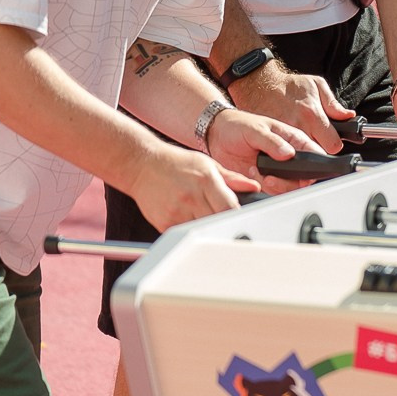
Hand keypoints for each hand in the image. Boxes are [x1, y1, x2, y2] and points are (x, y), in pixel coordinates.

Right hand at [127, 143, 257, 232]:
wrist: (142, 164)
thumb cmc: (175, 162)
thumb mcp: (207, 164)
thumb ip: (232, 178)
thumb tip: (253, 186)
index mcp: (206, 180)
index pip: (229, 207)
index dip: (238, 215)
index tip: (240, 217)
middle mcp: (191, 197)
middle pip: (217, 221)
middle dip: (223, 222)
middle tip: (225, 219)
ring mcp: (177, 212)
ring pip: (201, 230)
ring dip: (207, 227)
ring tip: (203, 214)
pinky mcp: (164, 223)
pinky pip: (184, 233)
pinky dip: (190, 229)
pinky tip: (188, 217)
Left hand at [203, 108, 320, 194]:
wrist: (216, 135)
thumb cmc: (238, 126)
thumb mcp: (256, 129)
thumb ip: (273, 142)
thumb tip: (289, 154)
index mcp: (293, 140)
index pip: (313, 153)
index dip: (314, 164)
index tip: (301, 171)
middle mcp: (288, 157)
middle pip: (303, 177)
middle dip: (288, 181)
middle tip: (270, 177)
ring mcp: (277, 170)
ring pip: (288, 188)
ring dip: (273, 185)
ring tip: (255, 171)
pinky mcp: (264, 181)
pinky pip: (271, 191)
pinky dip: (261, 187)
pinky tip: (250, 175)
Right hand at [230, 62, 353, 152]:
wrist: (260, 84)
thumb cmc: (290, 85)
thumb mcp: (317, 85)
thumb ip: (334, 104)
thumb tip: (348, 116)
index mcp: (312, 115)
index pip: (332, 145)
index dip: (334, 144)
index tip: (332, 140)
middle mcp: (298, 127)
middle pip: (316, 153)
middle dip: (319, 148)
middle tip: (317, 139)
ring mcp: (283, 136)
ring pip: (300, 156)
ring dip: (303, 152)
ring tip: (302, 141)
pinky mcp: (271, 140)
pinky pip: (284, 153)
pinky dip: (287, 151)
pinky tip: (288, 143)